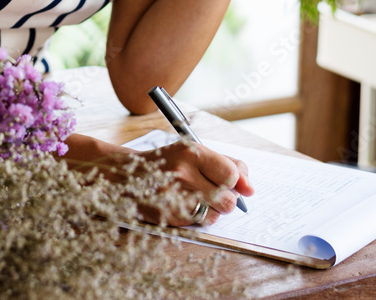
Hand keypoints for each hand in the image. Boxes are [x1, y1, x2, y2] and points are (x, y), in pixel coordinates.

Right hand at [137, 140, 253, 226]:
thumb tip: (251, 190)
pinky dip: (197, 217)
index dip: (232, 181)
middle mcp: (181, 173)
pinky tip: (183, 205)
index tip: (223, 179)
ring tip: (194, 197)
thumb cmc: (168, 163)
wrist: (125, 175)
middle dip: (224, 199)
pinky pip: (200, 223)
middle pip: (228, 200)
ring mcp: (173, 196)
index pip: (231, 175)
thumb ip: (228, 165)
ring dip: (211, 210)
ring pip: (216, 215)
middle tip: (208, 190)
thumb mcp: (194, 153)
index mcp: (189, 152)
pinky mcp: (168, 216)